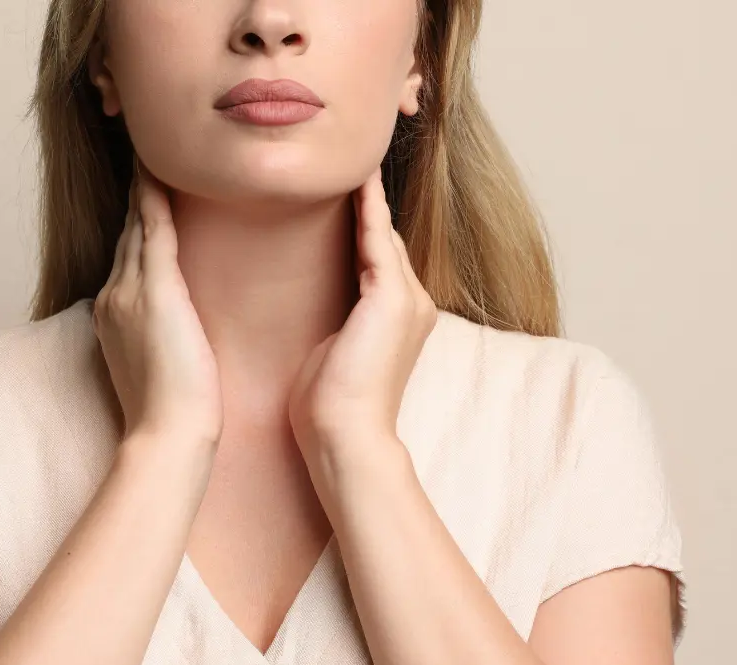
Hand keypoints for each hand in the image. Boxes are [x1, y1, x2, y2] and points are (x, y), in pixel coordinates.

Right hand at [92, 159, 222, 444]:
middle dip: (135, 197)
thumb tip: (176, 329)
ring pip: (136, 225)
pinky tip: (160, 168)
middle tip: (147, 153)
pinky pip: (154, 229)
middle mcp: (114, 296)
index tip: (144, 197)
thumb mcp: (158, 367)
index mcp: (115, 315)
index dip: (134, 224)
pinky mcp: (156, 292)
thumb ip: (159, 338)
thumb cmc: (171, 413)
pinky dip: (155, 197)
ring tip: (153, 148)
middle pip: (126, 233)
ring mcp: (130, 292)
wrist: (167, 434)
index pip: (127, 257)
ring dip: (143, 186)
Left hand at [288, 166, 437, 447]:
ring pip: (383, 234)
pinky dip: (366, 207)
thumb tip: (323, 309)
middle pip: (385, 239)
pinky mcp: (394, 299)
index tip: (339, 191)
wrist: (344, 437)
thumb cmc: (328, 408)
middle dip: (366, 202)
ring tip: (348, 154)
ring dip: (366, 194)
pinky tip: (354, 177)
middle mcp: (413, 304)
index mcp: (397, 319)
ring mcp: (408, 300)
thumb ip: (337, 323)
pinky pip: (376, 239)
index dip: (361, 225)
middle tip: (345, 156)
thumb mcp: (332, 353)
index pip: (376, 259)